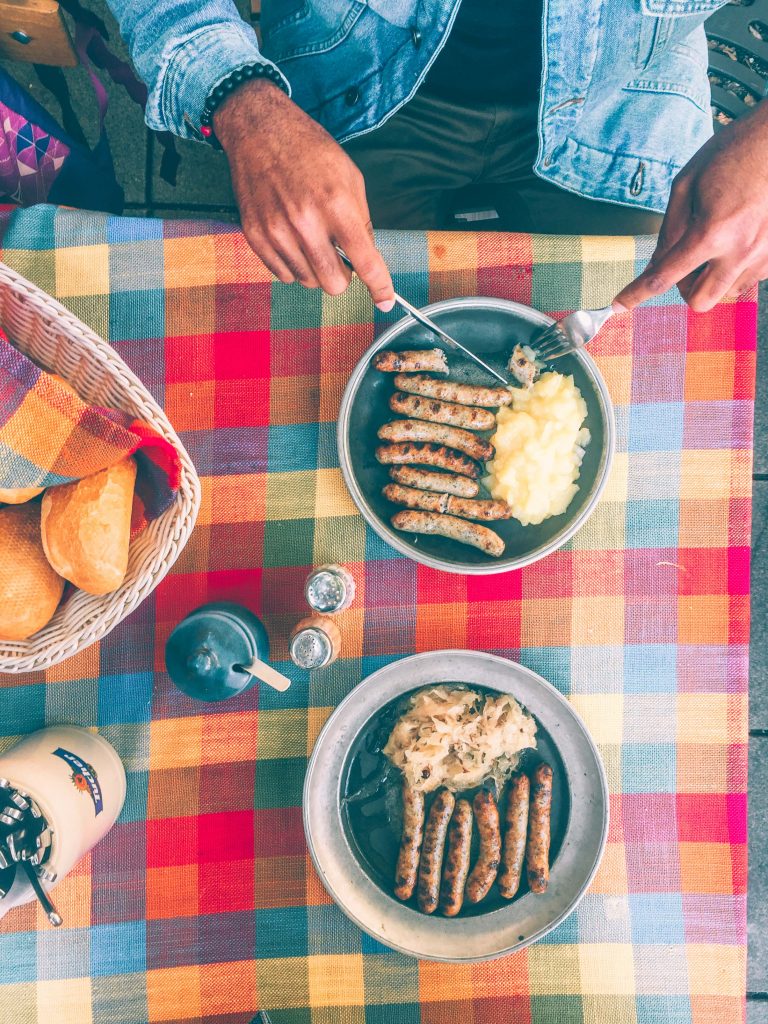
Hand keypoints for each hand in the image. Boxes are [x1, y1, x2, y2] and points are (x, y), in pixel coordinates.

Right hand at [214, 78, 394, 308]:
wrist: (260, 130)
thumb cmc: (309, 151)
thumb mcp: (350, 178)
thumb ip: (361, 222)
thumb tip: (368, 260)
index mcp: (337, 204)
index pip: (365, 261)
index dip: (380, 287)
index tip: (385, 301)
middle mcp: (306, 222)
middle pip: (333, 284)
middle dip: (343, 278)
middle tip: (339, 258)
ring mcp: (277, 231)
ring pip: (307, 282)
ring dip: (316, 270)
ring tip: (312, 241)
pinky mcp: (256, 236)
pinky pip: (283, 274)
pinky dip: (293, 265)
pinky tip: (293, 240)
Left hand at [614, 100, 767, 311]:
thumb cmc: (733, 153)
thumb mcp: (687, 185)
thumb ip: (669, 230)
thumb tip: (655, 264)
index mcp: (712, 232)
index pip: (665, 276)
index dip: (637, 293)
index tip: (620, 305)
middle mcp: (741, 250)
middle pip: (699, 301)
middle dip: (685, 287)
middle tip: (684, 262)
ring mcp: (764, 255)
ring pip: (725, 293)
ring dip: (711, 277)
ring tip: (715, 243)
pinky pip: (748, 279)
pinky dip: (735, 268)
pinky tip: (737, 239)